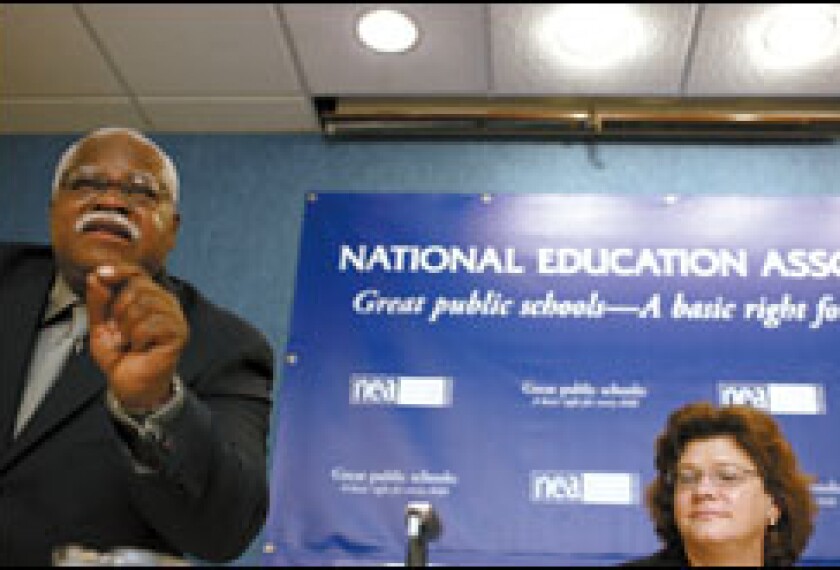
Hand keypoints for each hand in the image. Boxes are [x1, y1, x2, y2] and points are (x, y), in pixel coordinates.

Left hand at [86, 264, 188, 411]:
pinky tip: (140, 349)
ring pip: (142, 306)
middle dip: (118, 309)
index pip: (138, 272)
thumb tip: (95, 277)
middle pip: (138, 286)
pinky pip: (148, 326)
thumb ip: (98, 302)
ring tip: (129, 342)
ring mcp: (176, 317)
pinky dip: (136, 340)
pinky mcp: (179, 333)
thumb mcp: (100, 326)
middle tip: (119, 331)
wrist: (131, 384)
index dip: (119, 271)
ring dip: (126, 328)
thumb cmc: (120, 355)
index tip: (99, 275)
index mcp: (150, 297)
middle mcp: (167, 303)